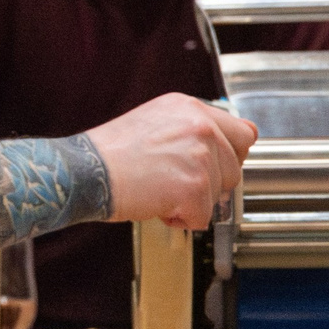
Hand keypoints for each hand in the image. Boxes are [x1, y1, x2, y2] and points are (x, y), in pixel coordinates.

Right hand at [87, 93, 255, 230]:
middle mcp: (200, 126)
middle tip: (174, 183)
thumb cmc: (111, 153)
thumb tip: (222, 149)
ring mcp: (199, 155)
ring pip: (219, 195)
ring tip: (159, 190)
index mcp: (189, 108)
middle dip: (209, 184)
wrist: (86, 171)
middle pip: (234, 169)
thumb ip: (191, 130)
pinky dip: (181, 219)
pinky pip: (203, 216)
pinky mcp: (194, 185)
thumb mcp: (155, 123)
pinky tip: (157, 203)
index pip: (242, 133)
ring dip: (192, 202)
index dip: (229, 157)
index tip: (214, 167)